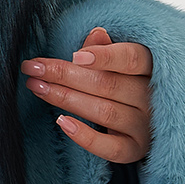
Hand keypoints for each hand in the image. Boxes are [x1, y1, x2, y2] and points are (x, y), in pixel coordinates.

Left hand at [21, 26, 152, 164]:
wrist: (147, 123)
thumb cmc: (125, 83)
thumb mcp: (119, 63)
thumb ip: (106, 49)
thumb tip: (97, 33)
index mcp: (150, 69)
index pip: (132, 58)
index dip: (105, 56)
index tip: (75, 56)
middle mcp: (150, 98)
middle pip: (108, 84)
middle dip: (65, 75)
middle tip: (33, 68)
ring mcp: (144, 126)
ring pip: (104, 112)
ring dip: (66, 99)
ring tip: (37, 87)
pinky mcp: (135, 150)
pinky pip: (111, 148)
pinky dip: (86, 137)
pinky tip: (62, 122)